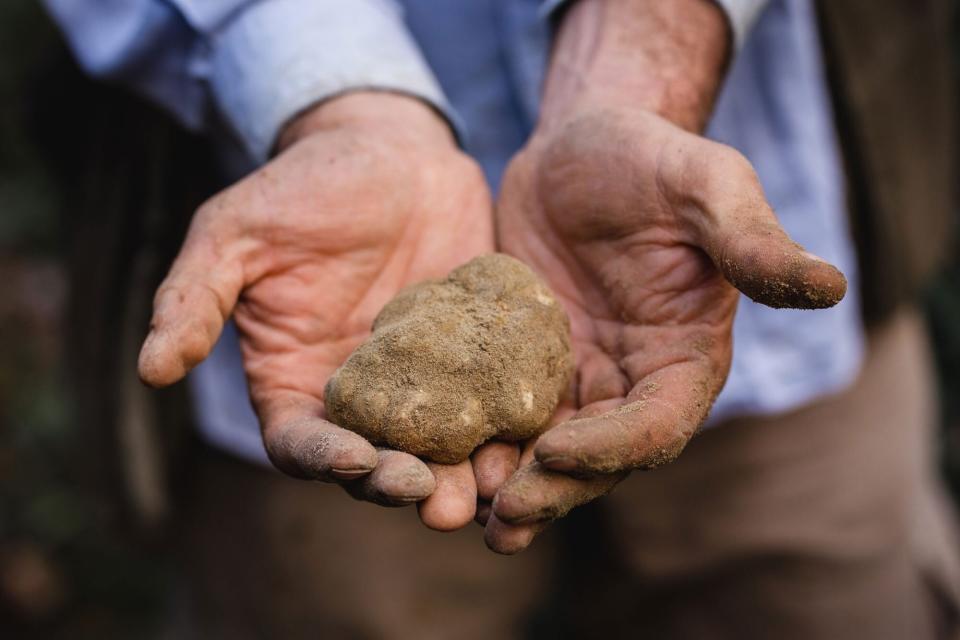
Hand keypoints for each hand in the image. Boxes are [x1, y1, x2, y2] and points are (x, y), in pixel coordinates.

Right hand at [138, 92, 493, 528]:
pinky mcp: (480, 358)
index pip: (303, 443)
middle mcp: (362, 395)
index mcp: (297, 380)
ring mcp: (428, 382)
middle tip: (436, 502)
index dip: (325, 460)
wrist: (391, 152)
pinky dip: (511, 425)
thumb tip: (149, 369)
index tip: (357, 461)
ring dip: (463, 477)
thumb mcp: (236, 232)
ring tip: (487, 491)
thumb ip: (196, 297)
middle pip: (378, 462)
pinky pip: (496, 400)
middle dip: (404, 485)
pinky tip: (534, 436)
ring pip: (443, 448)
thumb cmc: (305, 188)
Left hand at [481, 0, 846, 552]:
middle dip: (554, 490)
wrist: (579, 148)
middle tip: (503, 516)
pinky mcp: (522, 363)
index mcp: (683, 357)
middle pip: (597, 456)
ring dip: (510, 487)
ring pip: (546, 450)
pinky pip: (501, 412)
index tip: (557, 450)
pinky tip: (433, 460)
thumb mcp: (707, 185)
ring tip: (462, 515)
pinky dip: (476, 441)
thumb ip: (751, 241)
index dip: (613, 446)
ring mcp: (574, 376)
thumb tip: (830, 286)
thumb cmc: (651, 159)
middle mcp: (630, 381)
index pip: (658, 424)